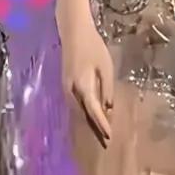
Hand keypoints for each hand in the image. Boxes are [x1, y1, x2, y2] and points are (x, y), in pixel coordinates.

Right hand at [60, 14, 114, 146]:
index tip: (109, 137)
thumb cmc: (93, 46)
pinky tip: (91, 116)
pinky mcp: (66, 85)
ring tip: (100, 133)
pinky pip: (75, 104)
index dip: (101, 125)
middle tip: (105, 142)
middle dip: (94, 128)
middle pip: (83, 115)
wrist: (73, 32)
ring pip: (78, 111)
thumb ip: (107, 89)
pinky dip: (83, 113)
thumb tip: (108, 108)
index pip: (93, 111)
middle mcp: (72, 91)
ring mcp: (66, 88)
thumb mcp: (105, 67)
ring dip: (88, 122)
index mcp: (83, 86)